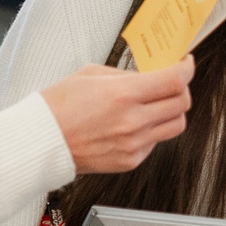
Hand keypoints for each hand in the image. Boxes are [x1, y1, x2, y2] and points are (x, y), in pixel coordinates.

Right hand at [42, 57, 192, 173]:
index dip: (186, 69)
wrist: (39, 142)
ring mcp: (133, 144)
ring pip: (175, 125)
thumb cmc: (56, 107)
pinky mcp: (130, 161)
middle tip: (173, 83)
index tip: (185, 64)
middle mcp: (132, 121)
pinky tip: (135, 123)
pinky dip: (152, 130)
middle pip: (182, 103)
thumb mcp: (90, 75)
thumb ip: (125, 75)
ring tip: (157, 104)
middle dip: (182, 89)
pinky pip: (155, 142)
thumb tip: (149, 75)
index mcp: (122, 95)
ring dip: (172, 112)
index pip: (174, 81)